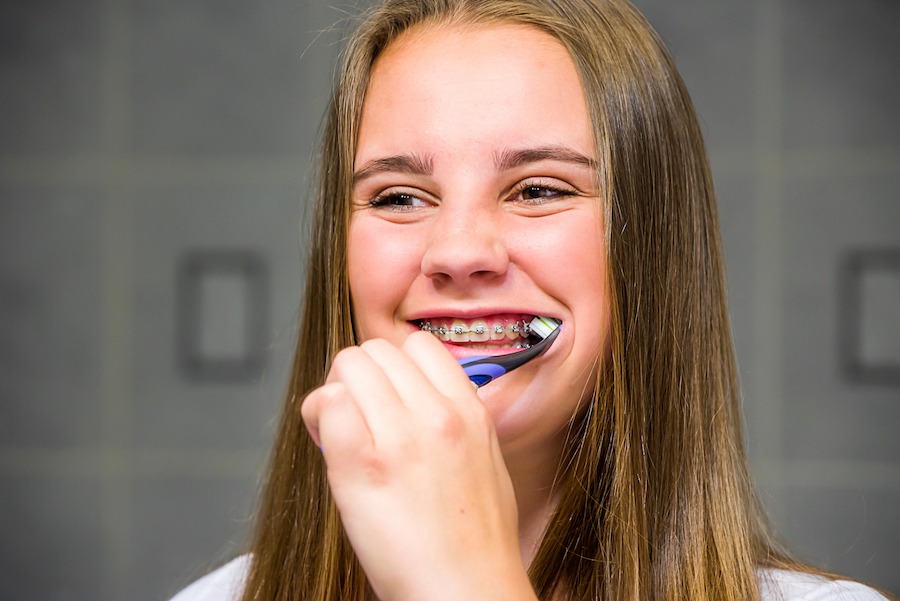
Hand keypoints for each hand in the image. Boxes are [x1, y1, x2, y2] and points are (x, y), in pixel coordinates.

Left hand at [301, 331, 537, 600]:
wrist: (466, 592)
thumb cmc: (474, 540)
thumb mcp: (483, 460)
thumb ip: (449, 419)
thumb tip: (404, 399)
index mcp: (469, 411)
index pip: (418, 344)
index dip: (392, 367)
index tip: (384, 397)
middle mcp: (437, 414)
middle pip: (375, 350)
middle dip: (358, 379)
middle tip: (356, 419)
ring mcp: (400, 437)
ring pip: (347, 366)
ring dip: (335, 394)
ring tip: (341, 434)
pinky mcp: (362, 465)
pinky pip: (328, 405)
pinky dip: (319, 419)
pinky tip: (331, 450)